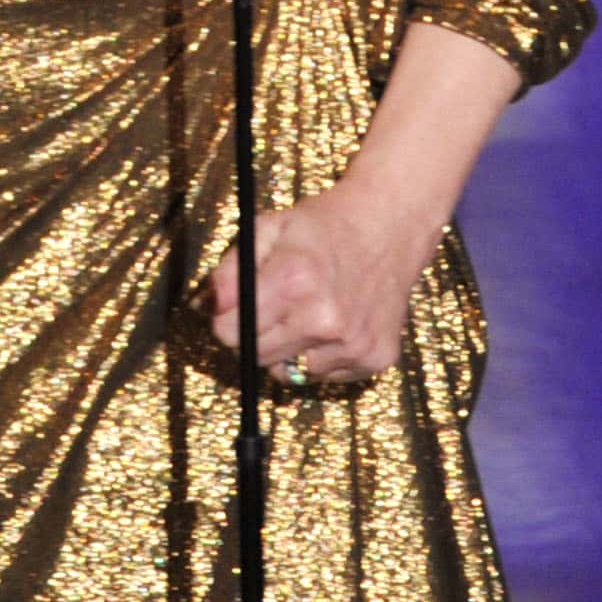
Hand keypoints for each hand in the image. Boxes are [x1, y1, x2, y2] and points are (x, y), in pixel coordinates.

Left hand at [204, 180, 443, 385]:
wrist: (389, 225)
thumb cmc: (323, 225)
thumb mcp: (269, 228)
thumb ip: (232, 268)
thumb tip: (212, 308)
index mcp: (294, 281)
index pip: (230, 333)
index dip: (228, 319)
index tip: (238, 307)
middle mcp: (325, 319)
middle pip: (257, 356)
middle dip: (256, 335)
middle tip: (275, 307)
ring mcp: (353, 343)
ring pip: (290, 372)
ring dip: (290, 349)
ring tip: (309, 312)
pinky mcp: (375, 358)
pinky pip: (324, 376)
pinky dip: (323, 357)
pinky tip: (337, 322)